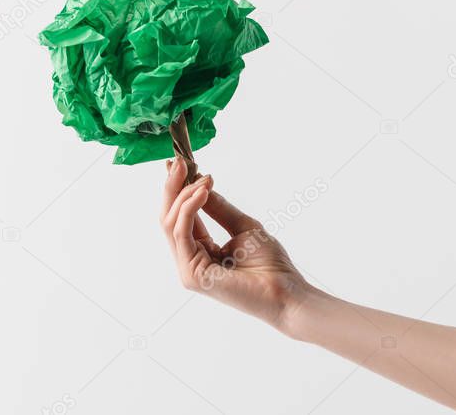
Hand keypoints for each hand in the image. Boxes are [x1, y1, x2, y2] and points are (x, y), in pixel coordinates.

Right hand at [160, 158, 309, 330]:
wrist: (288, 293)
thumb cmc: (271, 266)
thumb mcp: (243, 226)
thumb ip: (219, 208)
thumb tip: (200, 183)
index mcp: (199, 251)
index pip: (180, 217)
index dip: (177, 189)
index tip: (179, 163)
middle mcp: (189, 260)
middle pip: (168, 217)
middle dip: (172, 187)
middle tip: (179, 161)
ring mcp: (187, 269)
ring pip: (170, 223)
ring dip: (183, 195)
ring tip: (201, 177)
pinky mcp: (191, 275)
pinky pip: (181, 233)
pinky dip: (189, 209)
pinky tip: (202, 192)